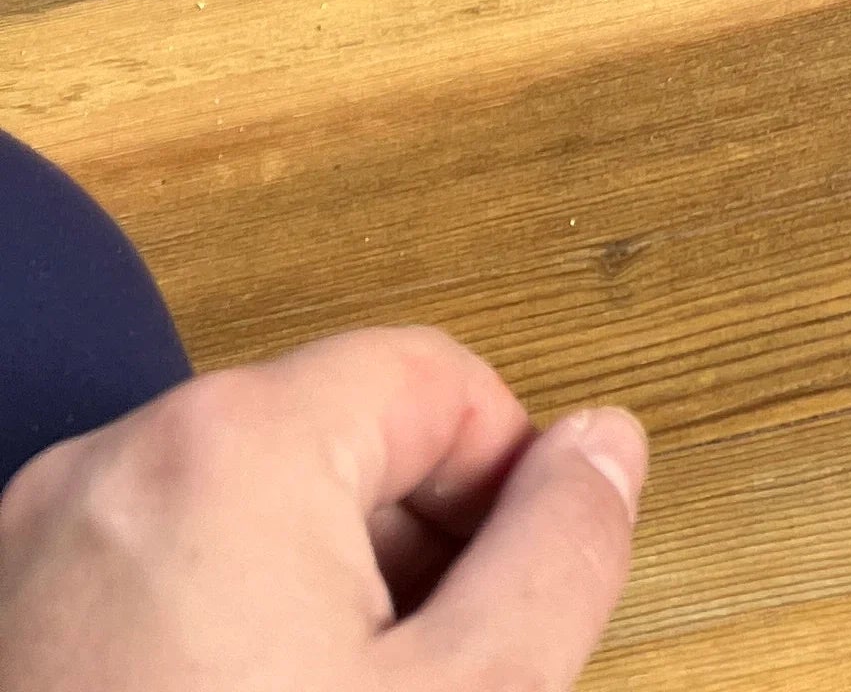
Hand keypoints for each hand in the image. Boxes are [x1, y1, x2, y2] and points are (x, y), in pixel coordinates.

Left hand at [0, 327, 645, 688]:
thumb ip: (558, 555)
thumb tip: (602, 449)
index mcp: (235, 447)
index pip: (434, 380)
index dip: (506, 486)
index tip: (513, 603)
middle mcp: (112, 470)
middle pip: (324, 444)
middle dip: (401, 554)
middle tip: (424, 688)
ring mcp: (25, 556)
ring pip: (228, 523)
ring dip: (302, 605)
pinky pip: (133, 586)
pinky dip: (199, 645)